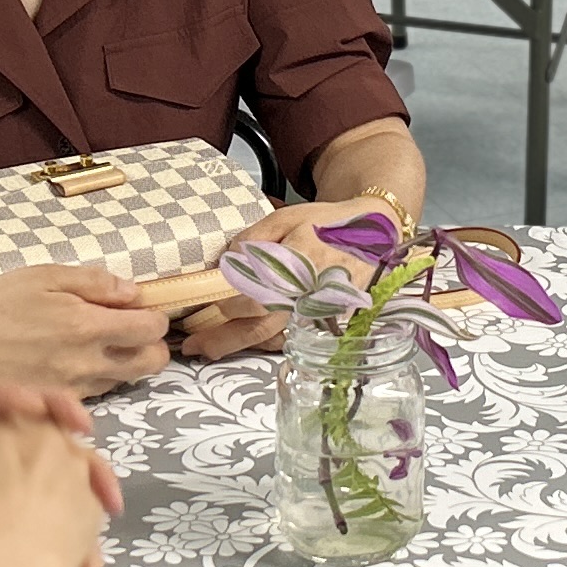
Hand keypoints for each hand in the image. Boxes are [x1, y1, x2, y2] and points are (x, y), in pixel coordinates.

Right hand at [0, 264, 172, 399]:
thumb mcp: (45, 277)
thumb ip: (94, 283)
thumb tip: (134, 292)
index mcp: (88, 327)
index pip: (151, 330)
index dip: (155, 317)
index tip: (142, 309)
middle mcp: (88, 363)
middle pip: (151, 363)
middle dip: (152, 344)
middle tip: (133, 329)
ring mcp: (75, 388)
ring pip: (127, 379)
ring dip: (127, 361)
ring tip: (103, 343)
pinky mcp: (59, 402)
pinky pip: (99, 391)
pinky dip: (101, 376)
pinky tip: (80, 360)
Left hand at [0, 385, 123, 566]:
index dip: (6, 394)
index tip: (35, 407)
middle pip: (27, 423)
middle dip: (64, 421)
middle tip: (86, 432)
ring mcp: (8, 495)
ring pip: (56, 467)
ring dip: (89, 480)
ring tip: (108, 504)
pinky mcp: (25, 526)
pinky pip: (65, 516)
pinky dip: (84, 537)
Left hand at [185, 197, 409, 363]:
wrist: (374, 234)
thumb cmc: (327, 223)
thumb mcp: (288, 217)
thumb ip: (255, 237)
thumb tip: (228, 260)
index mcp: (298, 264)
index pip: (259, 295)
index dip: (230, 306)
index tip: (206, 308)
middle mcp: (307, 294)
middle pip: (261, 324)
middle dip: (224, 338)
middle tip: (192, 345)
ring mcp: (317, 311)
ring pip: (273, 335)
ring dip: (238, 345)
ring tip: (207, 350)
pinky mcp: (325, 320)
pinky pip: (289, 336)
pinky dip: (263, 342)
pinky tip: (241, 342)